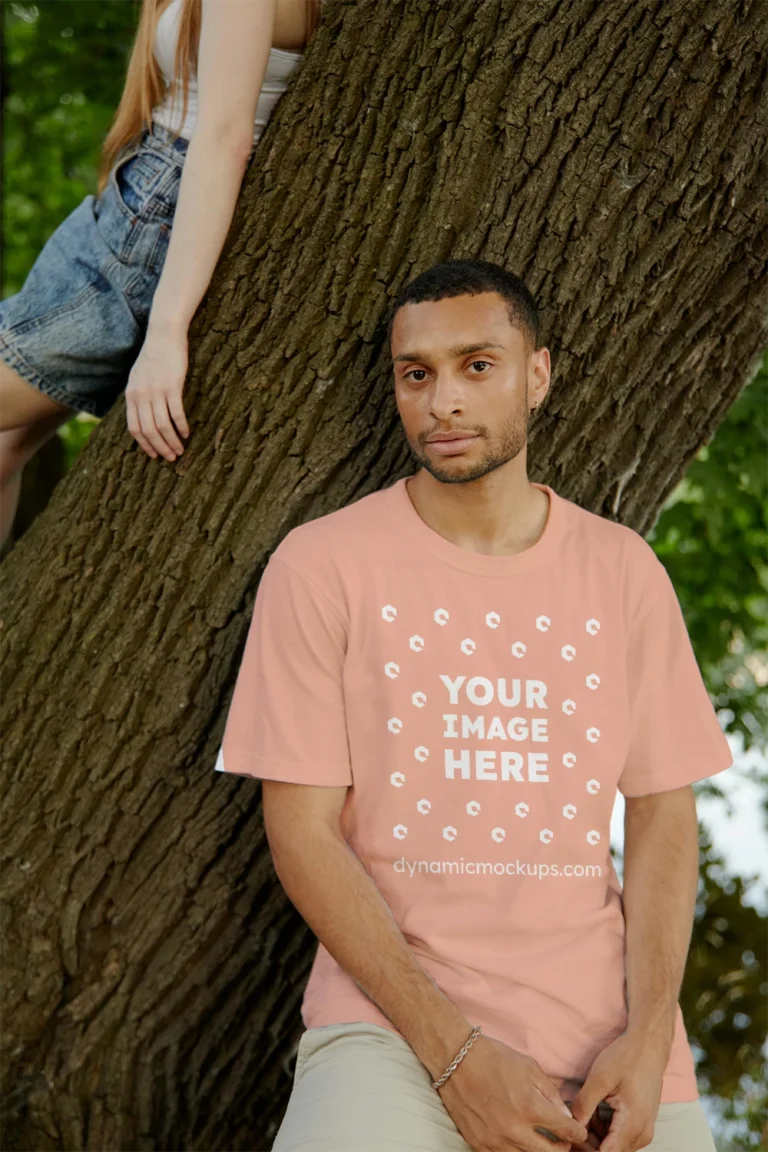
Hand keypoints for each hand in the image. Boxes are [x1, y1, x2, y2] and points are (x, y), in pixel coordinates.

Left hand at [125, 325, 189, 460]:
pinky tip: (187, 433)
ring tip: (181, 450)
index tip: (154, 455)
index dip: (144, 445)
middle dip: (160, 448)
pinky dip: (181, 426)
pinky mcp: (172, 386)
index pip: (134, 428)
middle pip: (149, 430)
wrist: (163, 335)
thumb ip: (138, 396)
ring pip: (162, 425)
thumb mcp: (138, 377)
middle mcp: (141, 395)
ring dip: (172, 441)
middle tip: (171, 458)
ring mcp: (156, 391)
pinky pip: (176, 413)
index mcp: (131, 395)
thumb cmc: (154, 356)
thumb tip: (143, 416)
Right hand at [438, 1033, 589, 1150]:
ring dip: (539, 1151)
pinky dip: (516, 1151)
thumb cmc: (493, 1058)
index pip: (566, 1131)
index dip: (577, 1132)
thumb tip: (564, 1115)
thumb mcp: (529, 1067)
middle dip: (562, 1147)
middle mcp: (514, 1128)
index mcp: (530, 1106)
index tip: (579, 1131)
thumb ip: (551, 1093)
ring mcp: (495, 1140)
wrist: (456, 1059)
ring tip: (542, 1141)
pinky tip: (519, 1140)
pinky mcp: (478, 1144)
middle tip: (563, 1140)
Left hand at [567, 1032, 666, 1150]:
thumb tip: (571, 1127)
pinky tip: (594, 1112)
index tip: (569, 1138)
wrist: (649, 1045)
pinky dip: (604, 1130)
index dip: (584, 1148)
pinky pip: (619, 1138)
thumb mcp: (600, 1078)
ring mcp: (643, 1131)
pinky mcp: (641, 1125)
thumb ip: (584, 1105)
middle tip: (570, 1124)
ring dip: (595, 1137)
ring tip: (583, 1113)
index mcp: (632, 1125)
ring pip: (613, 1147)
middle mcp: (641, 1135)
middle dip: (587, 1143)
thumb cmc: (626, 1058)